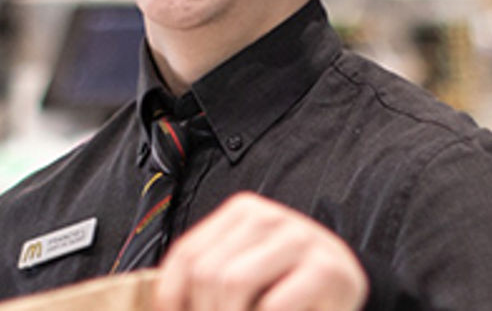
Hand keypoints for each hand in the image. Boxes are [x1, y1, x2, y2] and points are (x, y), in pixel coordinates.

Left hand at [154, 192, 367, 310]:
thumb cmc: (289, 286)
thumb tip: (164, 306)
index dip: (171, 295)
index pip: (188, 253)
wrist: (349, 288)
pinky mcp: (327, 268)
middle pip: (207, 271)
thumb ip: (208, 280)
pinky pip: (274, 304)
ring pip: (233, 283)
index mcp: (242, 212)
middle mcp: (268, 217)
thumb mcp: (245, 274)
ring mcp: (300, 237)